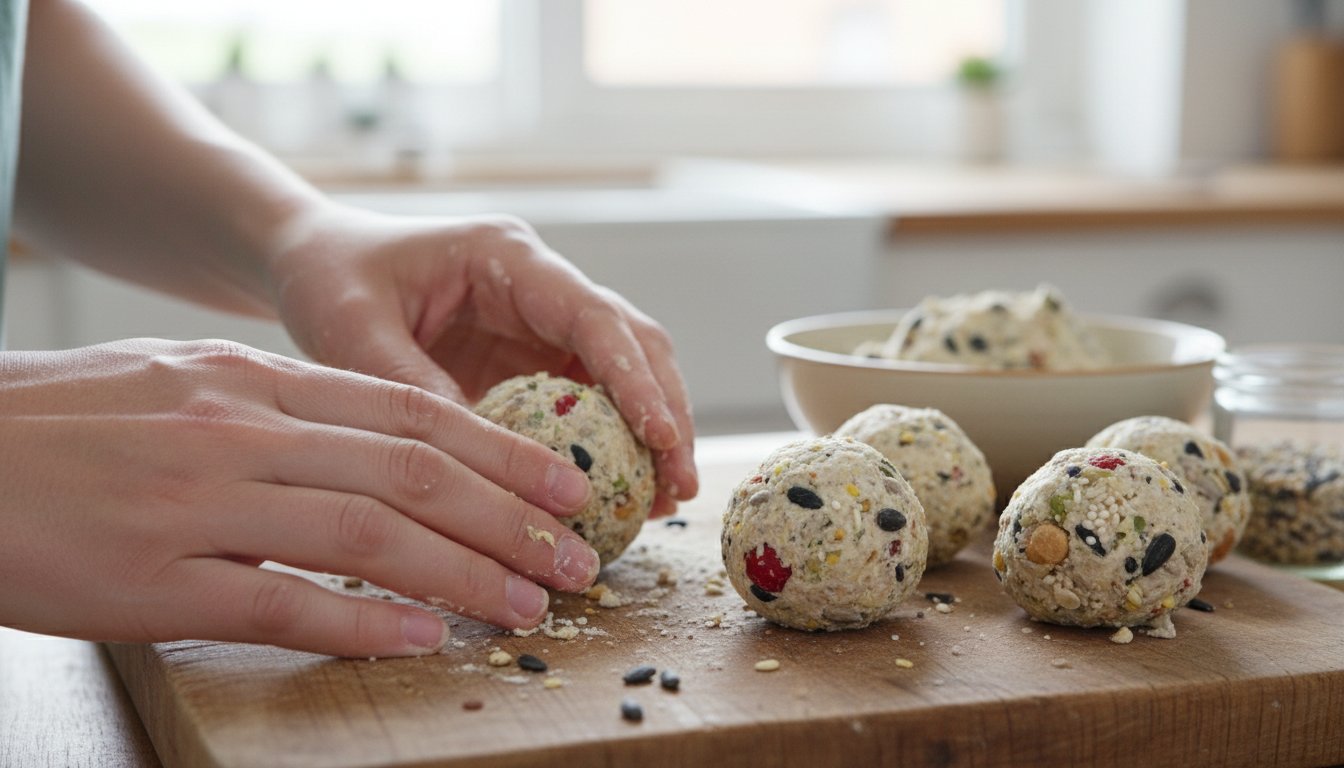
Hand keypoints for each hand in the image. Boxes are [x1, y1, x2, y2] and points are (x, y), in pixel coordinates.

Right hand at [0, 339, 601, 657]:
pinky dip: (366, 622)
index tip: (564, 485)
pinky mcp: (155, 579)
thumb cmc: (65, 425)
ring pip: (369, 535)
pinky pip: (284, 602)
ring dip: (465, 574)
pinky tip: (426, 637)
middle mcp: (242, 432)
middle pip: (413, 473)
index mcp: (255, 382)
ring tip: (528, 606)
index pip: (412, 413)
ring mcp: (200, 503)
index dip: (502, 452)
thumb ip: (279, 410)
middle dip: (511, 519)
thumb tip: (373, 445)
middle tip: (576, 558)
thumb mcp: (180, 385)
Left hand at [267, 206, 698, 514]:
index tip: (663, 437)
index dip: (636, 378)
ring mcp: (539, 322)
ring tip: (666, 499)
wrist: (314, 263)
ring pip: (624, 372)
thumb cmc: (329, 279)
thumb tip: (481, 461)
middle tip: (680, 483)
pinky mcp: (529, 359)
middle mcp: (539, 285)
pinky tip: (618, 492)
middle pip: (632, 342)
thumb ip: (412, 386)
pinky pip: (586, 401)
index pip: (593, 316)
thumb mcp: (352, 328)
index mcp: (506, 257)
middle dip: (665, 411)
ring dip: (650, 431)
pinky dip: (608, 444)